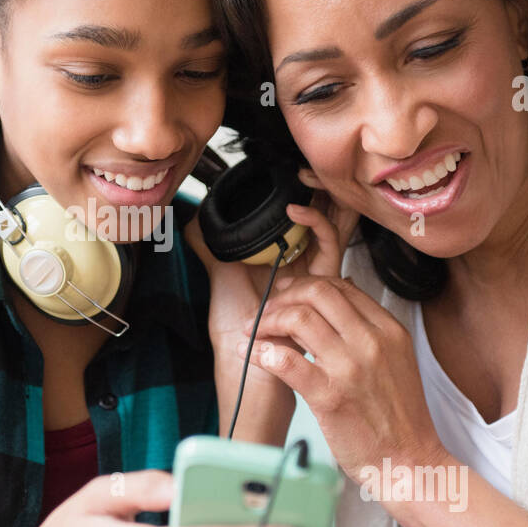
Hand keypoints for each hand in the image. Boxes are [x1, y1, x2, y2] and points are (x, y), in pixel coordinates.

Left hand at [184, 167, 359, 345]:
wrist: (246, 361)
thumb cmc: (237, 327)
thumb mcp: (221, 278)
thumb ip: (209, 248)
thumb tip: (192, 220)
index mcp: (287, 258)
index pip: (305, 216)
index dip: (305, 190)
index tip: (287, 170)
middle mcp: (306, 261)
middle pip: (326, 214)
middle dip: (322, 186)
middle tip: (305, 166)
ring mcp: (317, 270)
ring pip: (335, 222)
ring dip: (323, 196)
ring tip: (305, 176)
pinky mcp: (323, 281)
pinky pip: (329, 245)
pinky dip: (315, 222)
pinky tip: (295, 210)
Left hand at [233, 274, 446, 478]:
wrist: (410, 461)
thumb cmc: (398, 417)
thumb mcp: (396, 360)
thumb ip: (368, 331)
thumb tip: (337, 300)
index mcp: (388, 330)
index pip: (340, 287)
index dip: (304, 285)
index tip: (286, 294)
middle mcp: (371, 342)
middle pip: (317, 293)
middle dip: (282, 296)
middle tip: (265, 310)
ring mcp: (350, 368)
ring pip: (298, 319)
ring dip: (266, 320)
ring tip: (252, 331)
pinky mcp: (329, 396)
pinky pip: (286, 361)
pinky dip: (260, 352)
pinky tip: (250, 354)